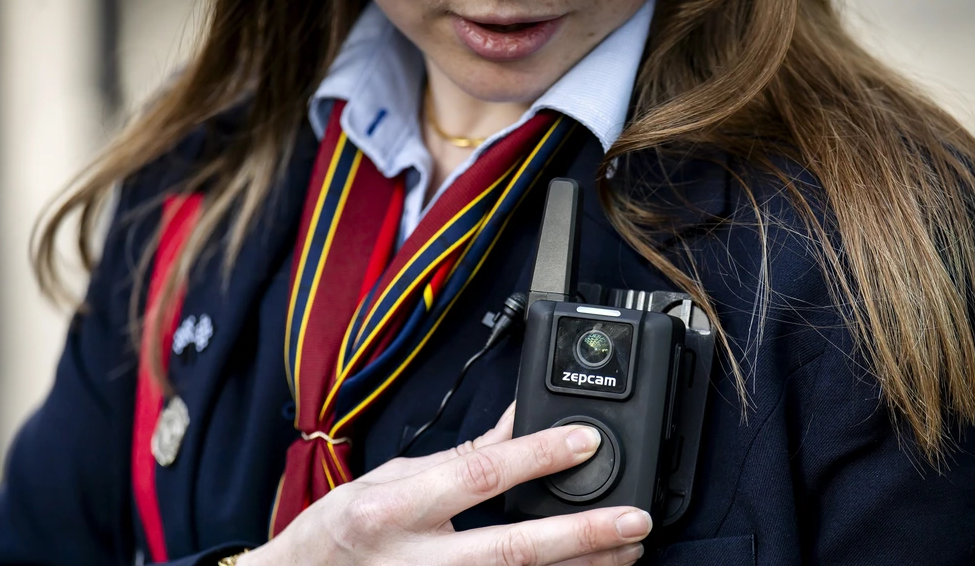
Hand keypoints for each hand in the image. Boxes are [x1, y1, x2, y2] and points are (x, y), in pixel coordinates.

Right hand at [240, 403, 651, 564]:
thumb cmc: (341, 530)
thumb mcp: (391, 477)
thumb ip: (461, 456)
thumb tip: (518, 422)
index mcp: (397, 508)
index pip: (479, 476)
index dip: (536, 456)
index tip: (583, 440)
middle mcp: (418, 558)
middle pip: (514, 548)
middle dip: (581, 534)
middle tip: (633, 520)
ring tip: (627, 550)